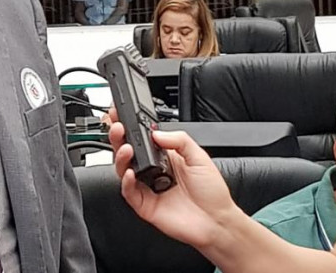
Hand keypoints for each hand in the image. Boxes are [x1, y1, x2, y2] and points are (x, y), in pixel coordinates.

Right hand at [107, 109, 238, 250]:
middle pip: (127, 151)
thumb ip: (179, 140)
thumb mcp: (199, 157)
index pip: (141, 138)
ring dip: (120, 156)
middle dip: (118, 137)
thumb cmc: (211, 193)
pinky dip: (126, 181)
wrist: (218, 221)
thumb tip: (156, 132)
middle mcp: (152, 170)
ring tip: (126, 148)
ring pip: (124, 169)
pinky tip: (131, 173)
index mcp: (164, 156)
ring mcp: (147, 187)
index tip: (121, 114)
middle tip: (117, 127)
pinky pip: (128, 191)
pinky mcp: (144, 204)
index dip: (129, 126)